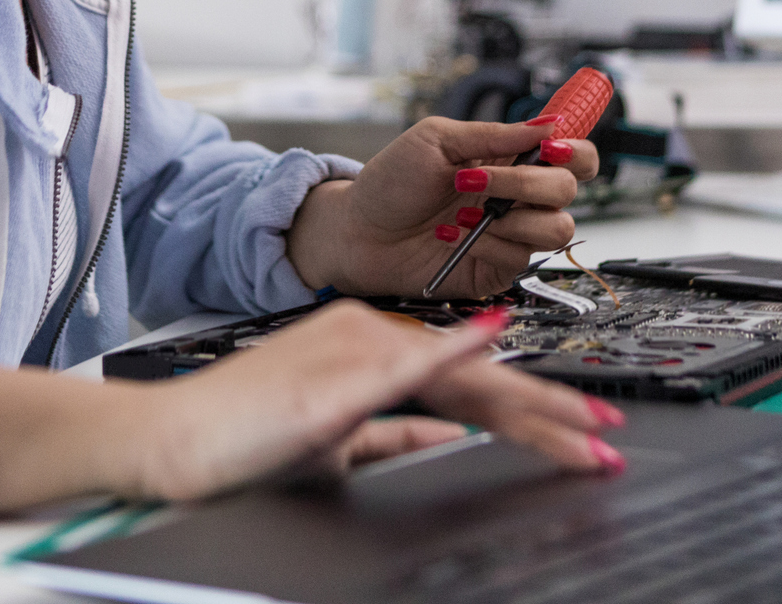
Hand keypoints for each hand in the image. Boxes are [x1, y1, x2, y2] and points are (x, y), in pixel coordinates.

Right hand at [128, 299, 625, 500]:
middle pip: (482, 377)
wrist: (175, 440)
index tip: (582, 431)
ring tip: (585, 430)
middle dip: (552, 410)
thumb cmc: (240, 442)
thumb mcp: (334, 442)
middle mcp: (377, 339)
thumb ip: (391, 436)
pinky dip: (456, 356)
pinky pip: (410, 366)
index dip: (532, 407)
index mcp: (376, 351)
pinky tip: (495, 350)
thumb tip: (447, 439)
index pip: (471, 382)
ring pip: (465, 380)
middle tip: (606, 433)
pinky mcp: (340, 379)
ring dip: (533, 408)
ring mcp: (360, 353)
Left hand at [286, 115, 598, 298]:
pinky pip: (521, 258)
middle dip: (524, 184)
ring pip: (557, 229)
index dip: (576, 151)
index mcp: (511, 160)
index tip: (551, 148)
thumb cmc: (390, 183)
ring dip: (510, 218)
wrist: (359, 232)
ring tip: (464, 214)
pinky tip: (452, 237)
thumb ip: (493, 134)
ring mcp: (512, 235)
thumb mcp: (435, 140)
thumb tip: (549, 123)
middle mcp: (520, 198)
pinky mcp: (499, 268)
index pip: (573, 156)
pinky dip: (486, 244)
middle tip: (474, 180)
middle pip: (568, 190)